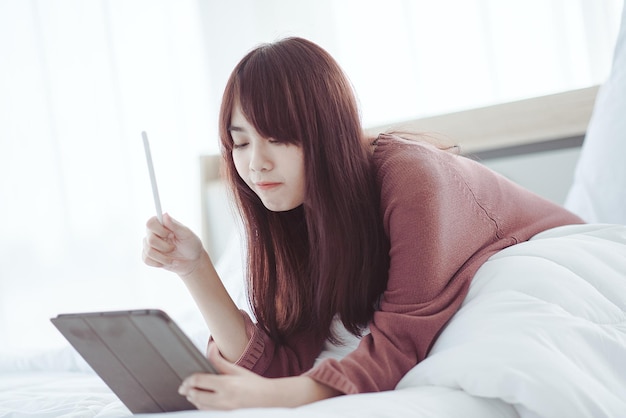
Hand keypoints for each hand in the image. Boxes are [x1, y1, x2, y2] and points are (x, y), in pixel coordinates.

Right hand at [142, 213, 206, 276]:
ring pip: (148, 251)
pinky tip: (167, 262)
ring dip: (164, 258)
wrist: (192, 261)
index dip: (159, 230)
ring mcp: (150, 245)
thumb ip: (175, 225)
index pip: (150, 223)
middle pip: (149, 239)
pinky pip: (146, 260)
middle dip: (165, 247)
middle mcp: (153, 233)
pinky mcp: (148, 256)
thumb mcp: (186, 234)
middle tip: (174, 248)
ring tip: (173, 258)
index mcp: (162, 224)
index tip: (170, 235)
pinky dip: (158, 263)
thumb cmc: (191, 245)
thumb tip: (165, 215)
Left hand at [179, 344, 339, 409]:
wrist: (269, 399)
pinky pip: (208, 412)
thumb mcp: (237, 369)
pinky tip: (201, 401)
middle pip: (196, 395)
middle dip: (188, 391)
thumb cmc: (254, 383)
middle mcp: (224, 399)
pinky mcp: (226, 415)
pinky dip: (201, 406)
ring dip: (193, 399)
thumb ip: (220, 360)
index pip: (199, 381)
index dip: (189, 380)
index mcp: (227, 384)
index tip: (185, 380)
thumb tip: (210, 347)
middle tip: (184, 387)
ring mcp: (225, 410)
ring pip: (200, 406)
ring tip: (191, 393)